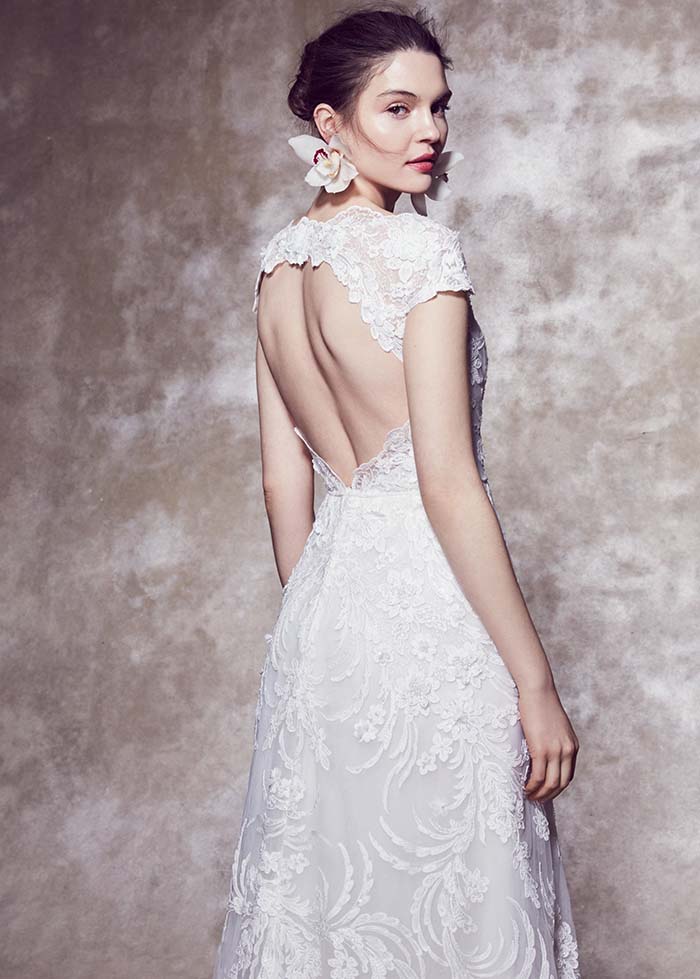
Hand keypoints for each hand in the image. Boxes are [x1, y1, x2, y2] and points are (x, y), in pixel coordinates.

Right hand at [518, 683, 579, 802]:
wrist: (538, 690)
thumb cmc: (541, 703)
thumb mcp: (554, 725)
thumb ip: (554, 740)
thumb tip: (544, 750)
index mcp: (572, 746)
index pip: (568, 775)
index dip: (557, 788)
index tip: (545, 792)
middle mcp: (567, 751)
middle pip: (562, 783)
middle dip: (549, 795)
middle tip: (536, 800)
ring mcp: (556, 751)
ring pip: (550, 783)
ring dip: (539, 794)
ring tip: (528, 796)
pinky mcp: (542, 749)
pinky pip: (538, 775)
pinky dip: (532, 785)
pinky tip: (524, 787)